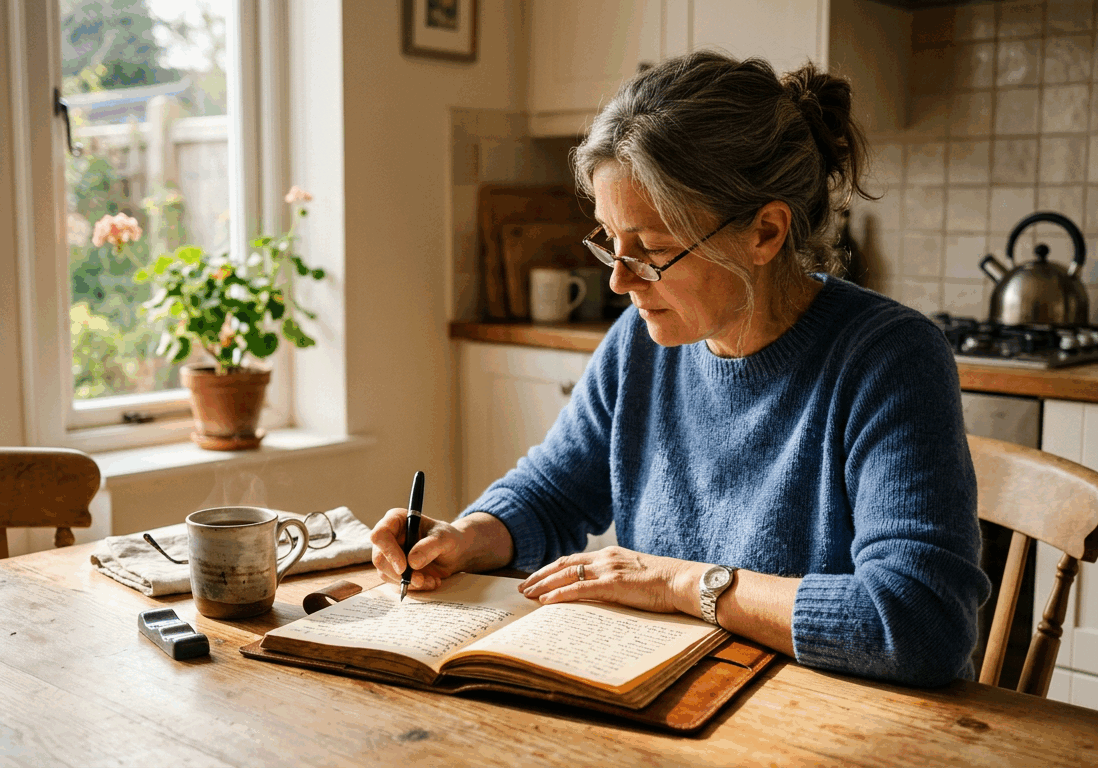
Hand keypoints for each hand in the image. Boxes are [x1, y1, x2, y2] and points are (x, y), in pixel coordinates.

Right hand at [369, 509, 466, 590]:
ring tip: (431, 580)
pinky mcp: (394, 570)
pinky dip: (414, 587)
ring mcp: (390, 555)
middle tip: (420, 580)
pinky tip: (430, 582)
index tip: (404, 567)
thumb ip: (430, 546)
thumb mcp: (445, 538)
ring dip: (409, 582)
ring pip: (386, 574)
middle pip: (379, 558)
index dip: (388, 551)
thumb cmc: (448, 538)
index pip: (380, 534)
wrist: (454, 553)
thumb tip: (412, 562)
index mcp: (397, 520)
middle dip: (400, 574)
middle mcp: (389, 537)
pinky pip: (396, 583)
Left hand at [518, 546, 704, 614]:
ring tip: (528, 595)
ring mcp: (608, 570)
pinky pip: (580, 589)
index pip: (573, 560)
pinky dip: (560, 594)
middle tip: (522, 587)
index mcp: (610, 555)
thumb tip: (602, 592)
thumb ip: (616, 579)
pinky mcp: (613, 584)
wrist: (682, 581)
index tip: (536, 578)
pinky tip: (547, 601)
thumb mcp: (635, 575)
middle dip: (540, 575)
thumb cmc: (664, 583)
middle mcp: (605, 558)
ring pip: (566, 575)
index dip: (551, 569)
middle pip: (563, 564)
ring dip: (544, 585)